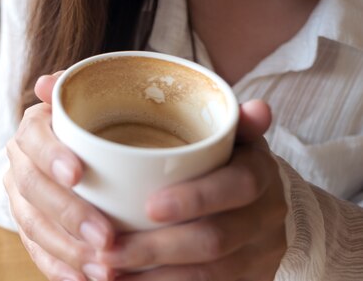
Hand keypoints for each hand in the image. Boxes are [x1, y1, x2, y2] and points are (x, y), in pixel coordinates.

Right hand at [4, 72, 115, 280]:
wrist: (60, 157)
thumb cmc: (86, 129)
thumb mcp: (84, 105)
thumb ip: (73, 91)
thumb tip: (48, 82)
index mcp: (33, 130)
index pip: (32, 138)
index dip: (50, 155)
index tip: (77, 174)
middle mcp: (20, 164)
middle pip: (32, 189)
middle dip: (69, 215)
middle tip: (107, 237)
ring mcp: (20, 199)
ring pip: (33, 226)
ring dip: (68, 250)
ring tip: (103, 269)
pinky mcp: (27, 228)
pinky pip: (36, 252)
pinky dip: (59, 270)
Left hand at [100, 100, 287, 280]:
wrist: (263, 205)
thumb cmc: (229, 161)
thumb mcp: (234, 135)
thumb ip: (235, 121)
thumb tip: (257, 107)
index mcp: (260, 174)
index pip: (237, 186)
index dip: (195, 198)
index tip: (148, 206)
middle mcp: (264, 218)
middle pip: (214, 241)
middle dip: (156, 249)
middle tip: (107, 251)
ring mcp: (258, 255)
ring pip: (208, 276)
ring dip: (153, 279)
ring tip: (106, 272)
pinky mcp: (245, 280)